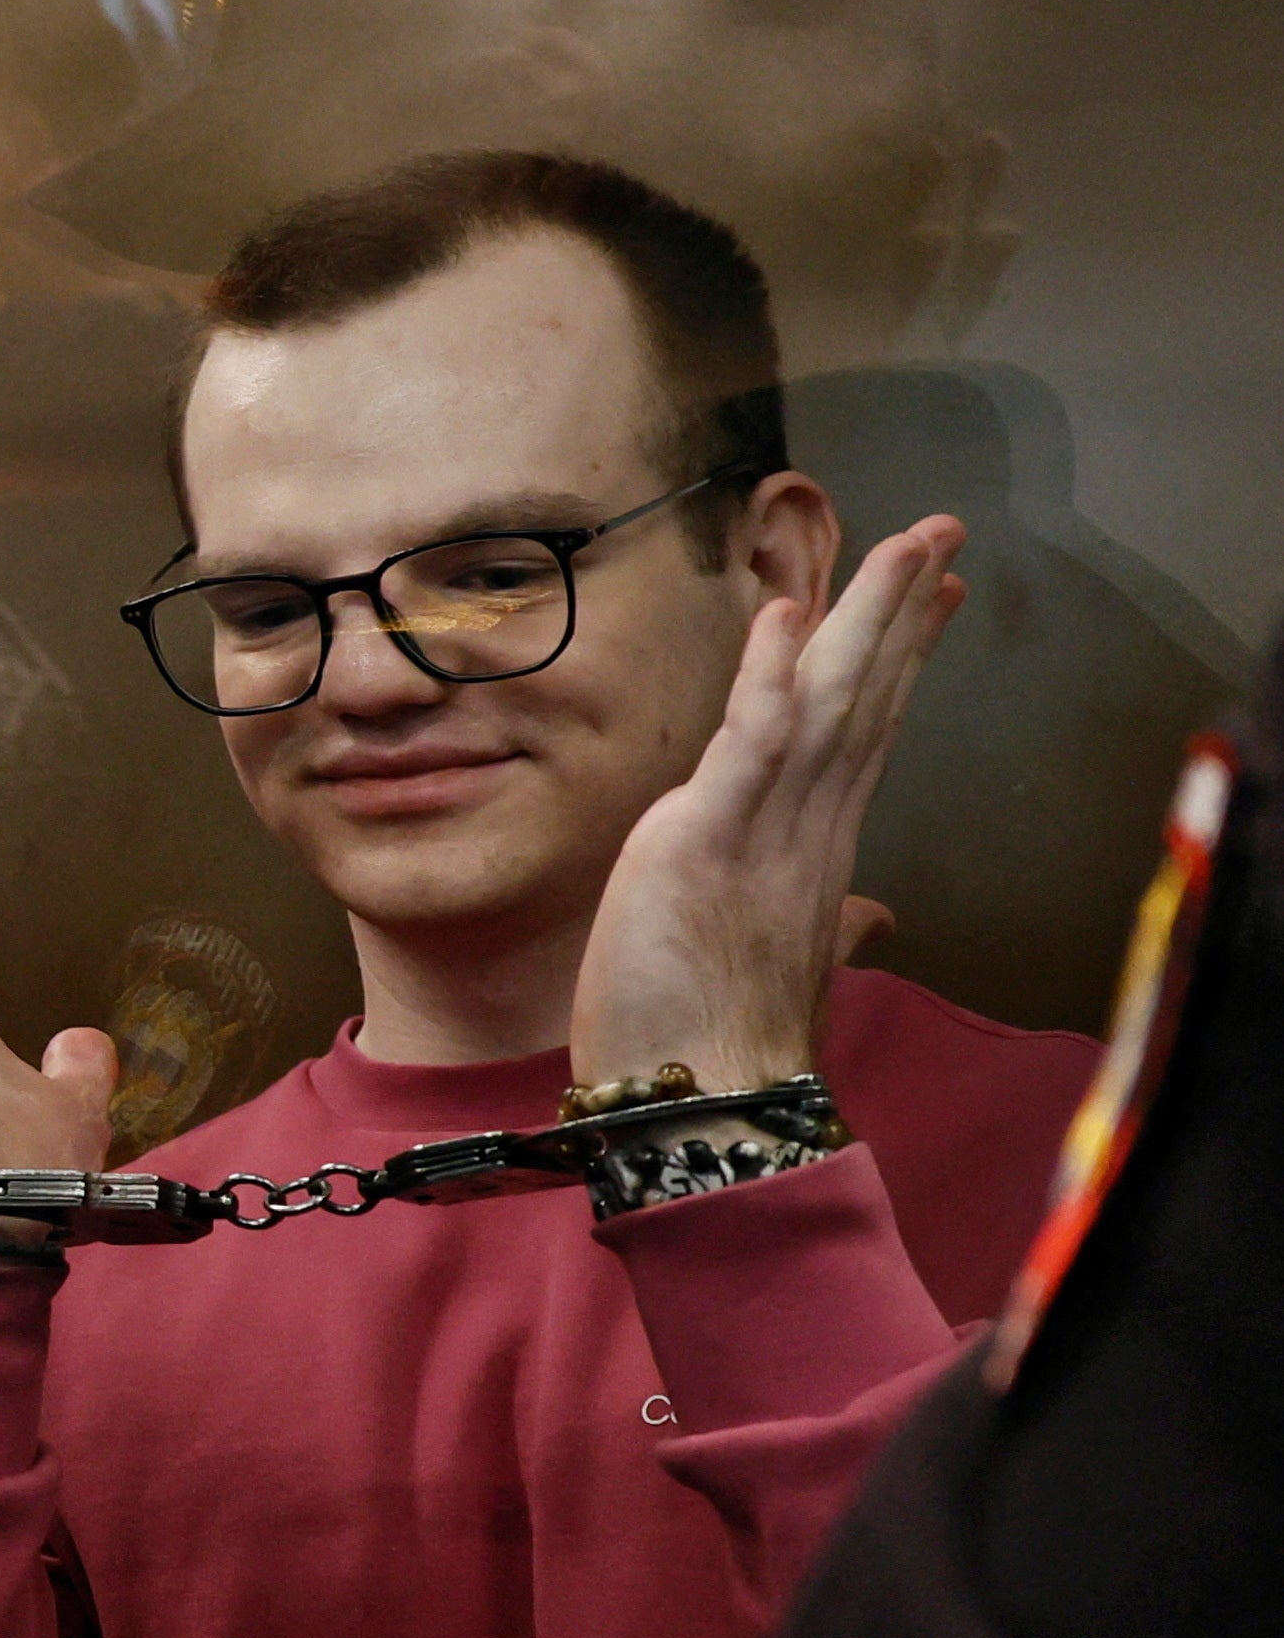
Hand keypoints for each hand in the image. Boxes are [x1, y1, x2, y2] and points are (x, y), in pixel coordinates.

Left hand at [573, 517, 965, 1092]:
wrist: (697, 1106)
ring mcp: (764, 831)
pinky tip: (784, 614)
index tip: (933, 595)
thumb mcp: (783, 966)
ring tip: (900, 542)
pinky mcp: (706, 841)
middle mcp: (806, 829)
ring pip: (827, 701)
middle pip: (865, 697)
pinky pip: (747, 745)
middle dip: (901, 609)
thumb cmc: (717, 1041)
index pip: (867, 731)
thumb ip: (833, 927)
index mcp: (815, 849)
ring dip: (861, 616)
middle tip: (941, 531)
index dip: (901, 657)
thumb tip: (872, 920)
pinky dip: (767, 679)